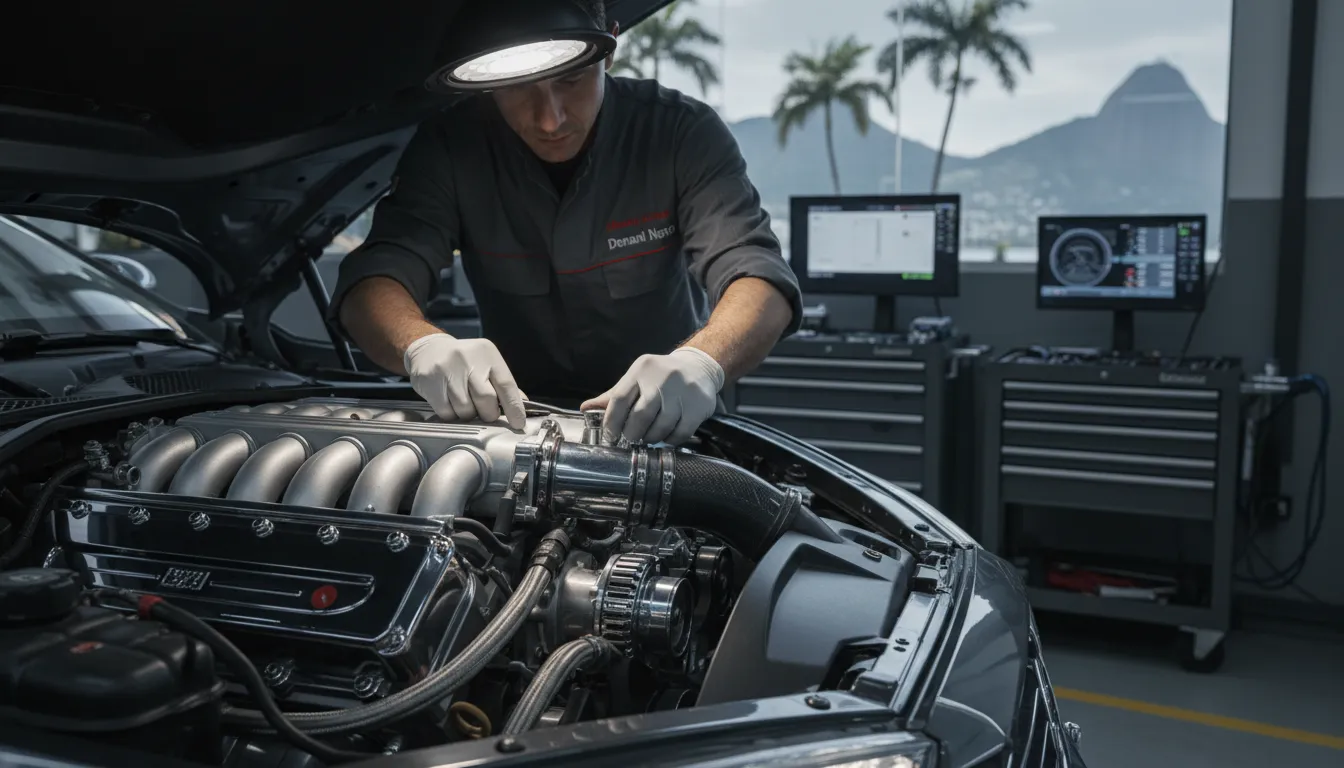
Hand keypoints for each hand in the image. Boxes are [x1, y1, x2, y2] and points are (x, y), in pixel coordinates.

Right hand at [403, 333, 526, 428]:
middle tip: (485, 413)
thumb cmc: (463, 361)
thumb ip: (503, 384)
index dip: (514, 407)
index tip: (518, 423)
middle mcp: (468, 358)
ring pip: (465, 409)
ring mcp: (447, 369)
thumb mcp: (486, 364)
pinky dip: (451, 415)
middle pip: (486, 399)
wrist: (428, 350)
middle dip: (488, 413)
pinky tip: (450, 403)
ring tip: (464, 404)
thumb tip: (521, 406)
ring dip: (468, 415)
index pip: (506, 384)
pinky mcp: (429, 380)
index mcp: (487, 354)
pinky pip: (446, 412)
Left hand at [581, 347, 724, 445]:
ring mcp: (682, 392)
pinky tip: (666, 436)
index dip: (611, 422)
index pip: (619, 399)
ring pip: (660, 427)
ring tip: (648, 437)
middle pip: (640, 415)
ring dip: (651, 438)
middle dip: (632, 433)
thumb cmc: (661, 376)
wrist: (699, 367)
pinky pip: (680, 433)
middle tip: (631, 438)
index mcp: (641, 370)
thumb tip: (585, 408)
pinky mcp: (699, 405)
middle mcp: (662, 378)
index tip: (611, 435)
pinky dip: (670, 440)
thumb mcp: (636, 379)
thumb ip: (613, 396)